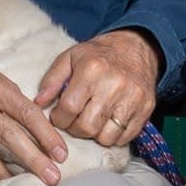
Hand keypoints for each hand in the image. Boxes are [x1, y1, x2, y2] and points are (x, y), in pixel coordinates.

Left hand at [36, 29, 161, 146]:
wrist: (137, 47)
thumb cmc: (98, 55)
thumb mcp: (70, 57)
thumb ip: (51, 80)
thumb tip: (38, 103)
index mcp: (92, 69)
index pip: (69, 108)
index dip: (59, 118)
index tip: (59, 115)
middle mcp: (115, 84)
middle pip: (87, 127)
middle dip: (75, 129)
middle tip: (75, 120)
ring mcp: (133, 98)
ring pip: (106, 137)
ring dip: (95, 134)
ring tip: (92, 120)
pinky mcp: (146, 109)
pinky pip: (125, 138)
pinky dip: (113, 136)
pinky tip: (108, 121)